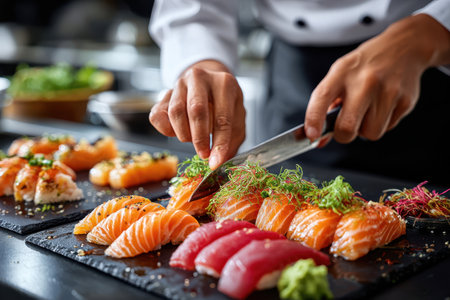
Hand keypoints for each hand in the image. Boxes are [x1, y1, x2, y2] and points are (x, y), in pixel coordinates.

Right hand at [149, 60, 245, 168]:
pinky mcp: (164, 93)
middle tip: (203, 154)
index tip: (216, 162)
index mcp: (224, 83)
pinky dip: (166, 130)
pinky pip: (158, 115)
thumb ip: (232, 141)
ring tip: (193, 139)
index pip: (222, 117)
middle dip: (199, 138)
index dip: (219, 143)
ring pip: (175, 112)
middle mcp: (200, 78)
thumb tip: (219, 161)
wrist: (209, 83)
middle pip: (196, 110)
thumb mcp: (237, 119)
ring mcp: (179, 83)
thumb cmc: (225, 104)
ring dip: (184, 134)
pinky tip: (178, 131)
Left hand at [305, 14, 449, 142]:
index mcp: (342, 73)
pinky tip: (384, 105)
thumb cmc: (363, 67)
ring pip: (370, 133)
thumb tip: (318, 140)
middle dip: (343, 135)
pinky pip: (388, 128)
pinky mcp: (406, 101)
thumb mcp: (339, 75)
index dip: (314, 120)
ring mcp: (388, 91)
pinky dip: (383, 122)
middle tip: (345, 127)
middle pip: (347, 127)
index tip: (312, 136)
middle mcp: (365, 81)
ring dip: (366, 129)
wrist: (403, 48)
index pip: (322, 97)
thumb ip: (326, 105)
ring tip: (368, 110)